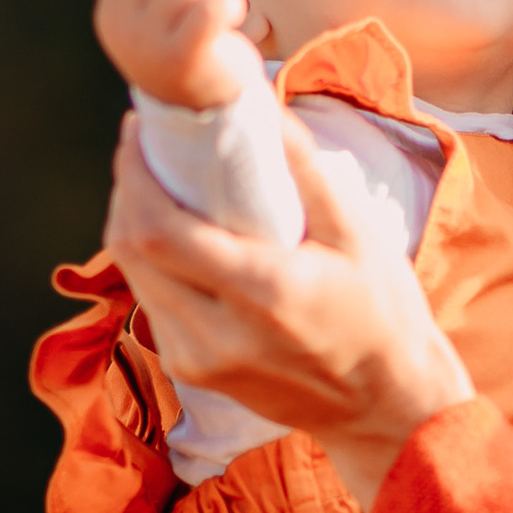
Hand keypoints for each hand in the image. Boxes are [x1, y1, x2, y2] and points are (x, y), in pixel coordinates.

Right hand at [95, 0, 251, 109]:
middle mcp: (120, 29)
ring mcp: (146, 47)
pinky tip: (236, 11)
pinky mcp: (181, 60)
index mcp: (110, 11)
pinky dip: (227, 3)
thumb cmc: (192, 43)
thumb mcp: (166, 2)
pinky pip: (206, 11)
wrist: (209, 111)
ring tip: (221, 10)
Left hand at [103, 114, 472, 510]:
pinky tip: (176, 236)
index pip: (160, 230)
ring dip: (133, 224)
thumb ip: (306, 168)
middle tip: (144, 149)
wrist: (386, 408)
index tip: (139, 131)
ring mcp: (199, 361)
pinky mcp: (193, 373)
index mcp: (264, 293)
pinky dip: (152, 262)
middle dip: (126, 189)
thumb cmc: (383, 315)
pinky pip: (151, 304)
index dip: (133, 175)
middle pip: (131, 249)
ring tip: (156, 184)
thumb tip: (262, 104)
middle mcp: (219, 335)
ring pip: (133, 277)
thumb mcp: (361, 234)